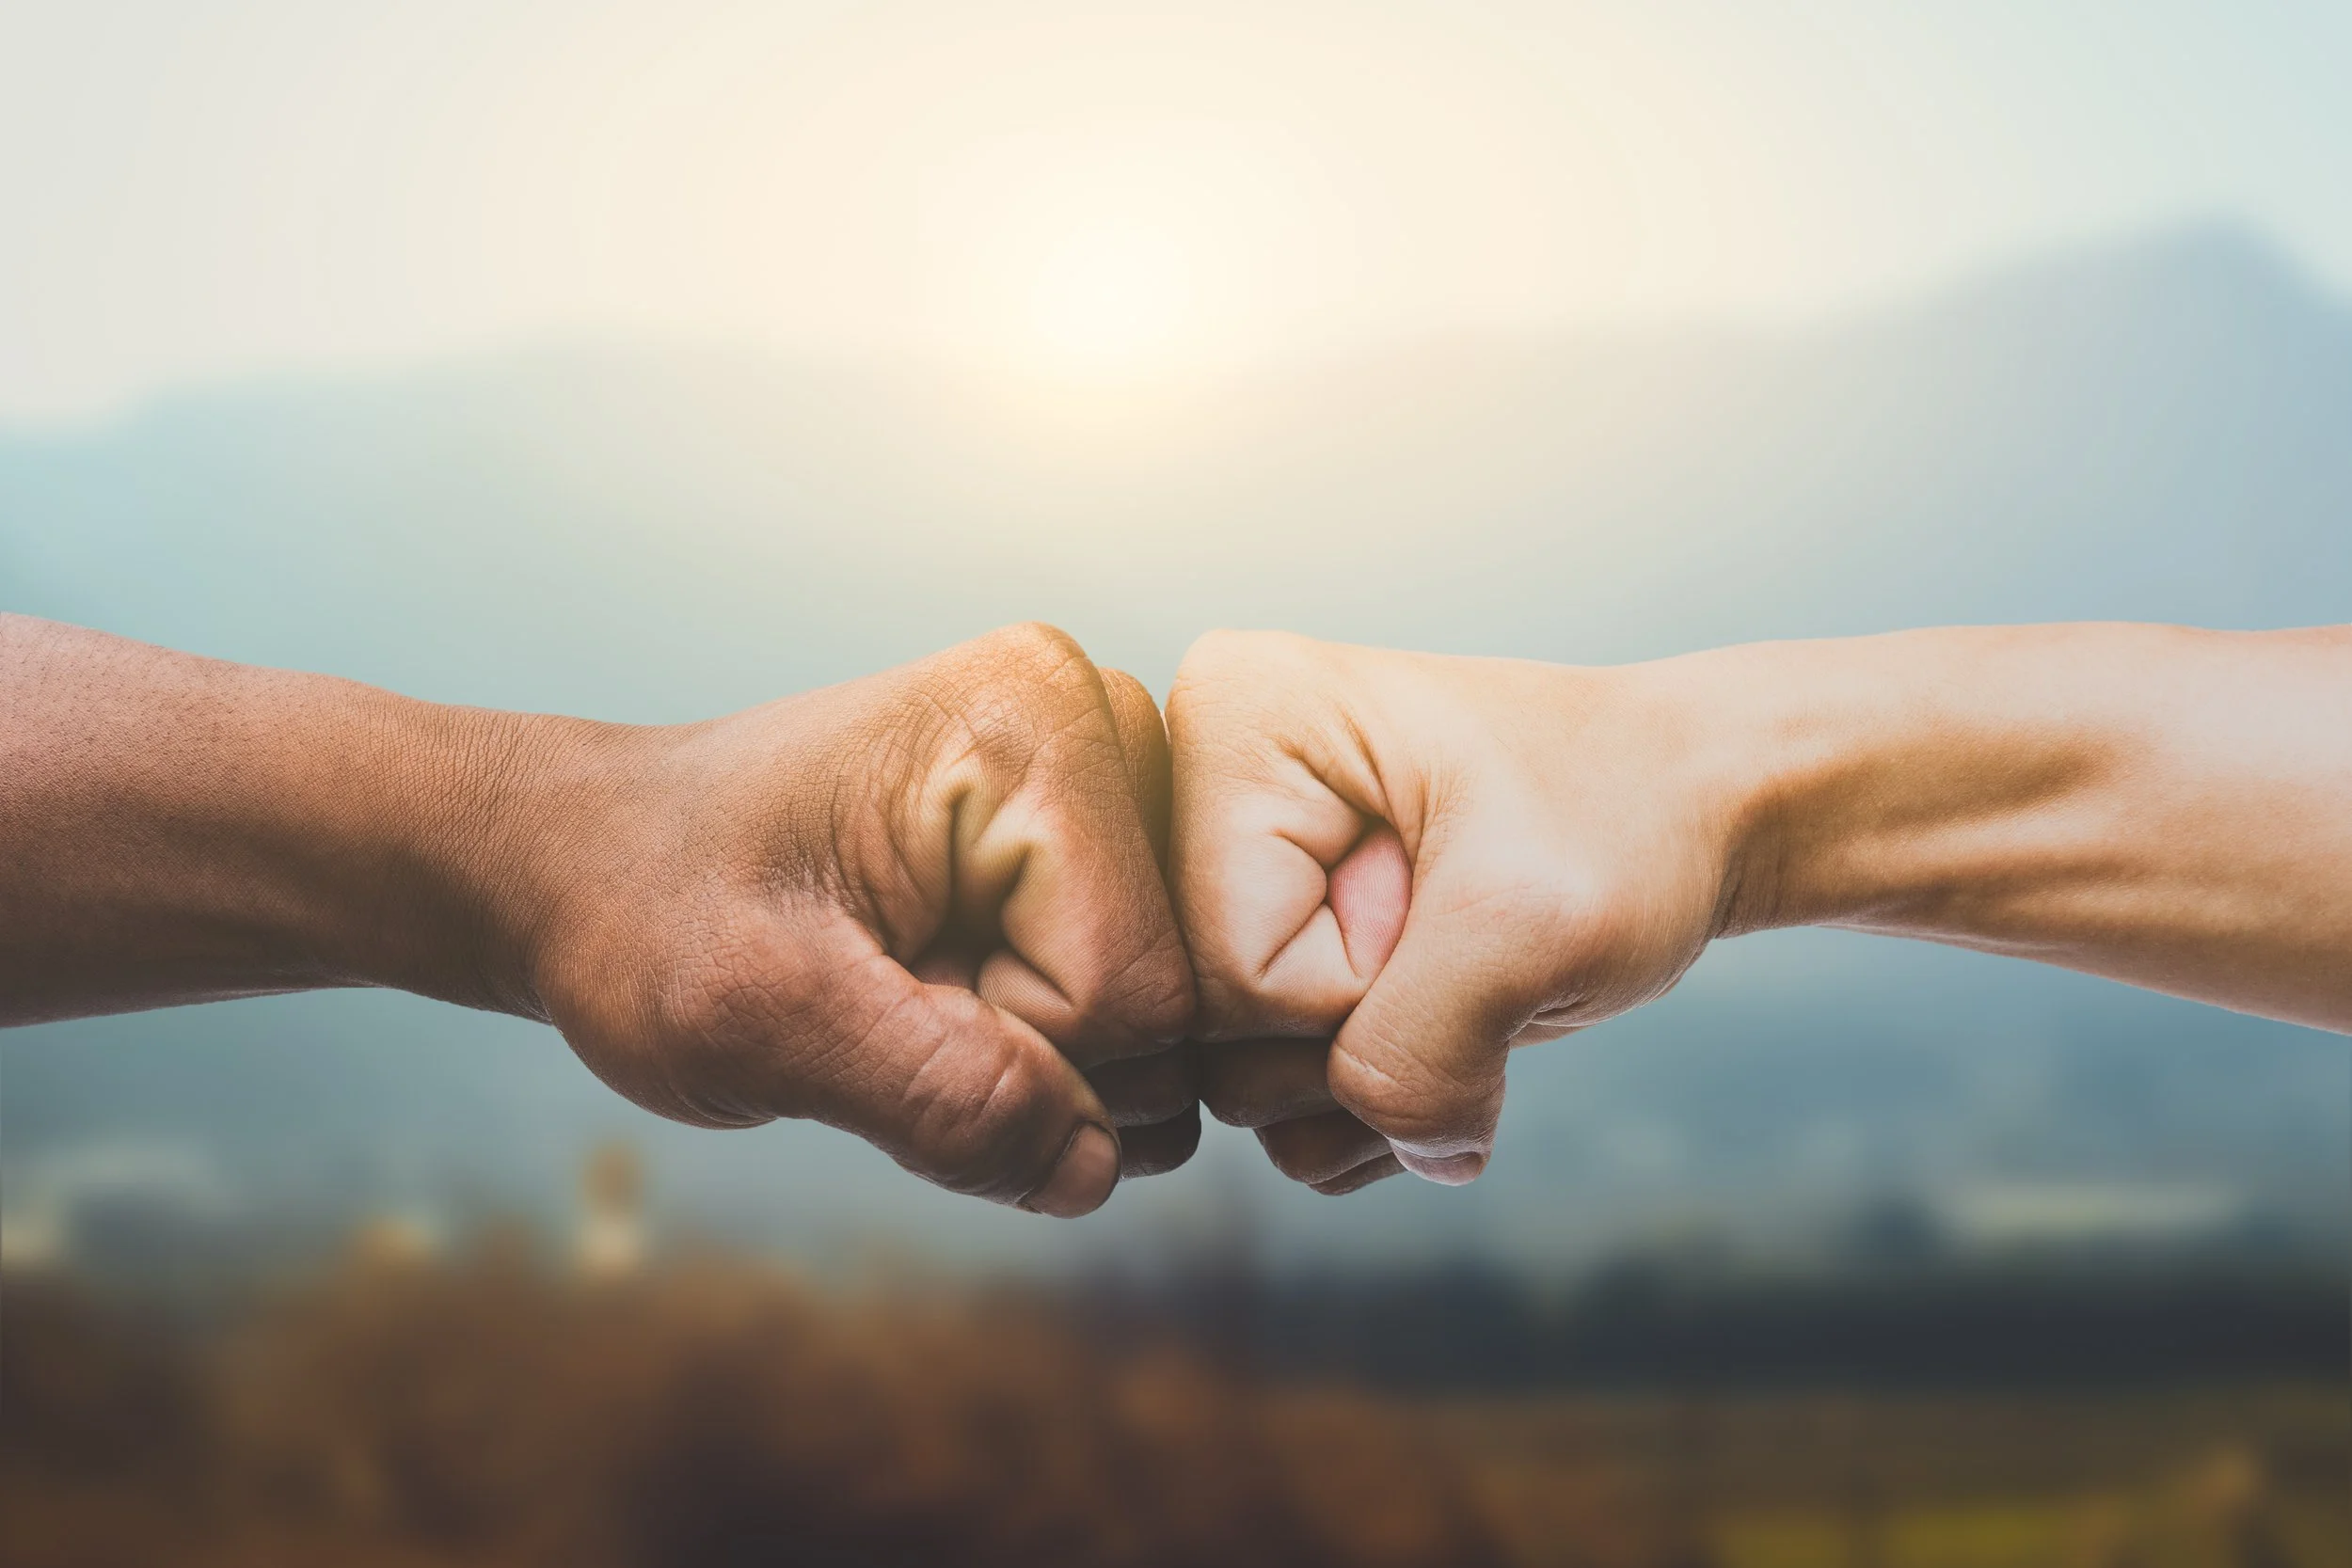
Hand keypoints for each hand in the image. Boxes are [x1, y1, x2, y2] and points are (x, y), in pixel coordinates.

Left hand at [503, 624, 1197, 1215]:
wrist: (596, 863)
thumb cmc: (649, 912)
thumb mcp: (758, 1018)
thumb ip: (935, 1097)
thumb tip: (1095, 1169)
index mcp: (1039, 723)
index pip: (1132, 991)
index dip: (1008, 1052)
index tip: (877, 998)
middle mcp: (1104, 727)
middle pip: (1171, 1005)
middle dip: (1032, 1056)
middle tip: (888, 993)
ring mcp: (1109, 784)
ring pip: (1165, 1024)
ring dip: (1036, 1058)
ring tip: (911, 986)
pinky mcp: (1095, 843)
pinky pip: (1136, 1011)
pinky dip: (1043, 1044)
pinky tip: (947, 986)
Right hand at [1167, 631, 1743, 1190]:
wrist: (1685, 811)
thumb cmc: (1621, 817)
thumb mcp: (1531, 927)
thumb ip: (1419, 1057)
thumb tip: (1403, 1152)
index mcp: (1231, 723)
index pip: (1225, 966)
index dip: (1354, 987)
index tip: (1445, 901)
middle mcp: (1199, 791)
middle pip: (1215, 1032)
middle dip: (1364, 1033)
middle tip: (1461, 938)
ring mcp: (1230, 882)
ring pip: (1239, 1084)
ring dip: (1381, 1081)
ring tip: (1466, 979)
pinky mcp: (1270, 951)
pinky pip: (1278, 1106)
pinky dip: (1382, 1104)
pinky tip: (1451, 1021)